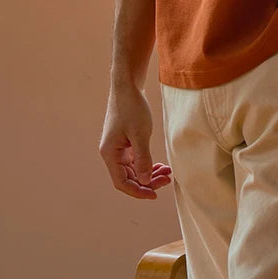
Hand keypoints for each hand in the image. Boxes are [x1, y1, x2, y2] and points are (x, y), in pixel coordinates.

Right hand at [99, 84, 171, 199]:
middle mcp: (111, 153)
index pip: (122, 182)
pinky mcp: (125, 141)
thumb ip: (142, 159)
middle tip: (167, 179)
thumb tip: (145, 181)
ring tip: (167, 172)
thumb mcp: (140, 133)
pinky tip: (160, 164)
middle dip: (148, 181)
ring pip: (133, 169)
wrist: (128, 84)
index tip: (155, 194)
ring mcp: (118, 147)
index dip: (138, 191)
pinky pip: (135, 159)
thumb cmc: (132, 106)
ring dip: (149, 173)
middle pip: (129, 177)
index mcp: (110, 153)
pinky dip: (147, 163)